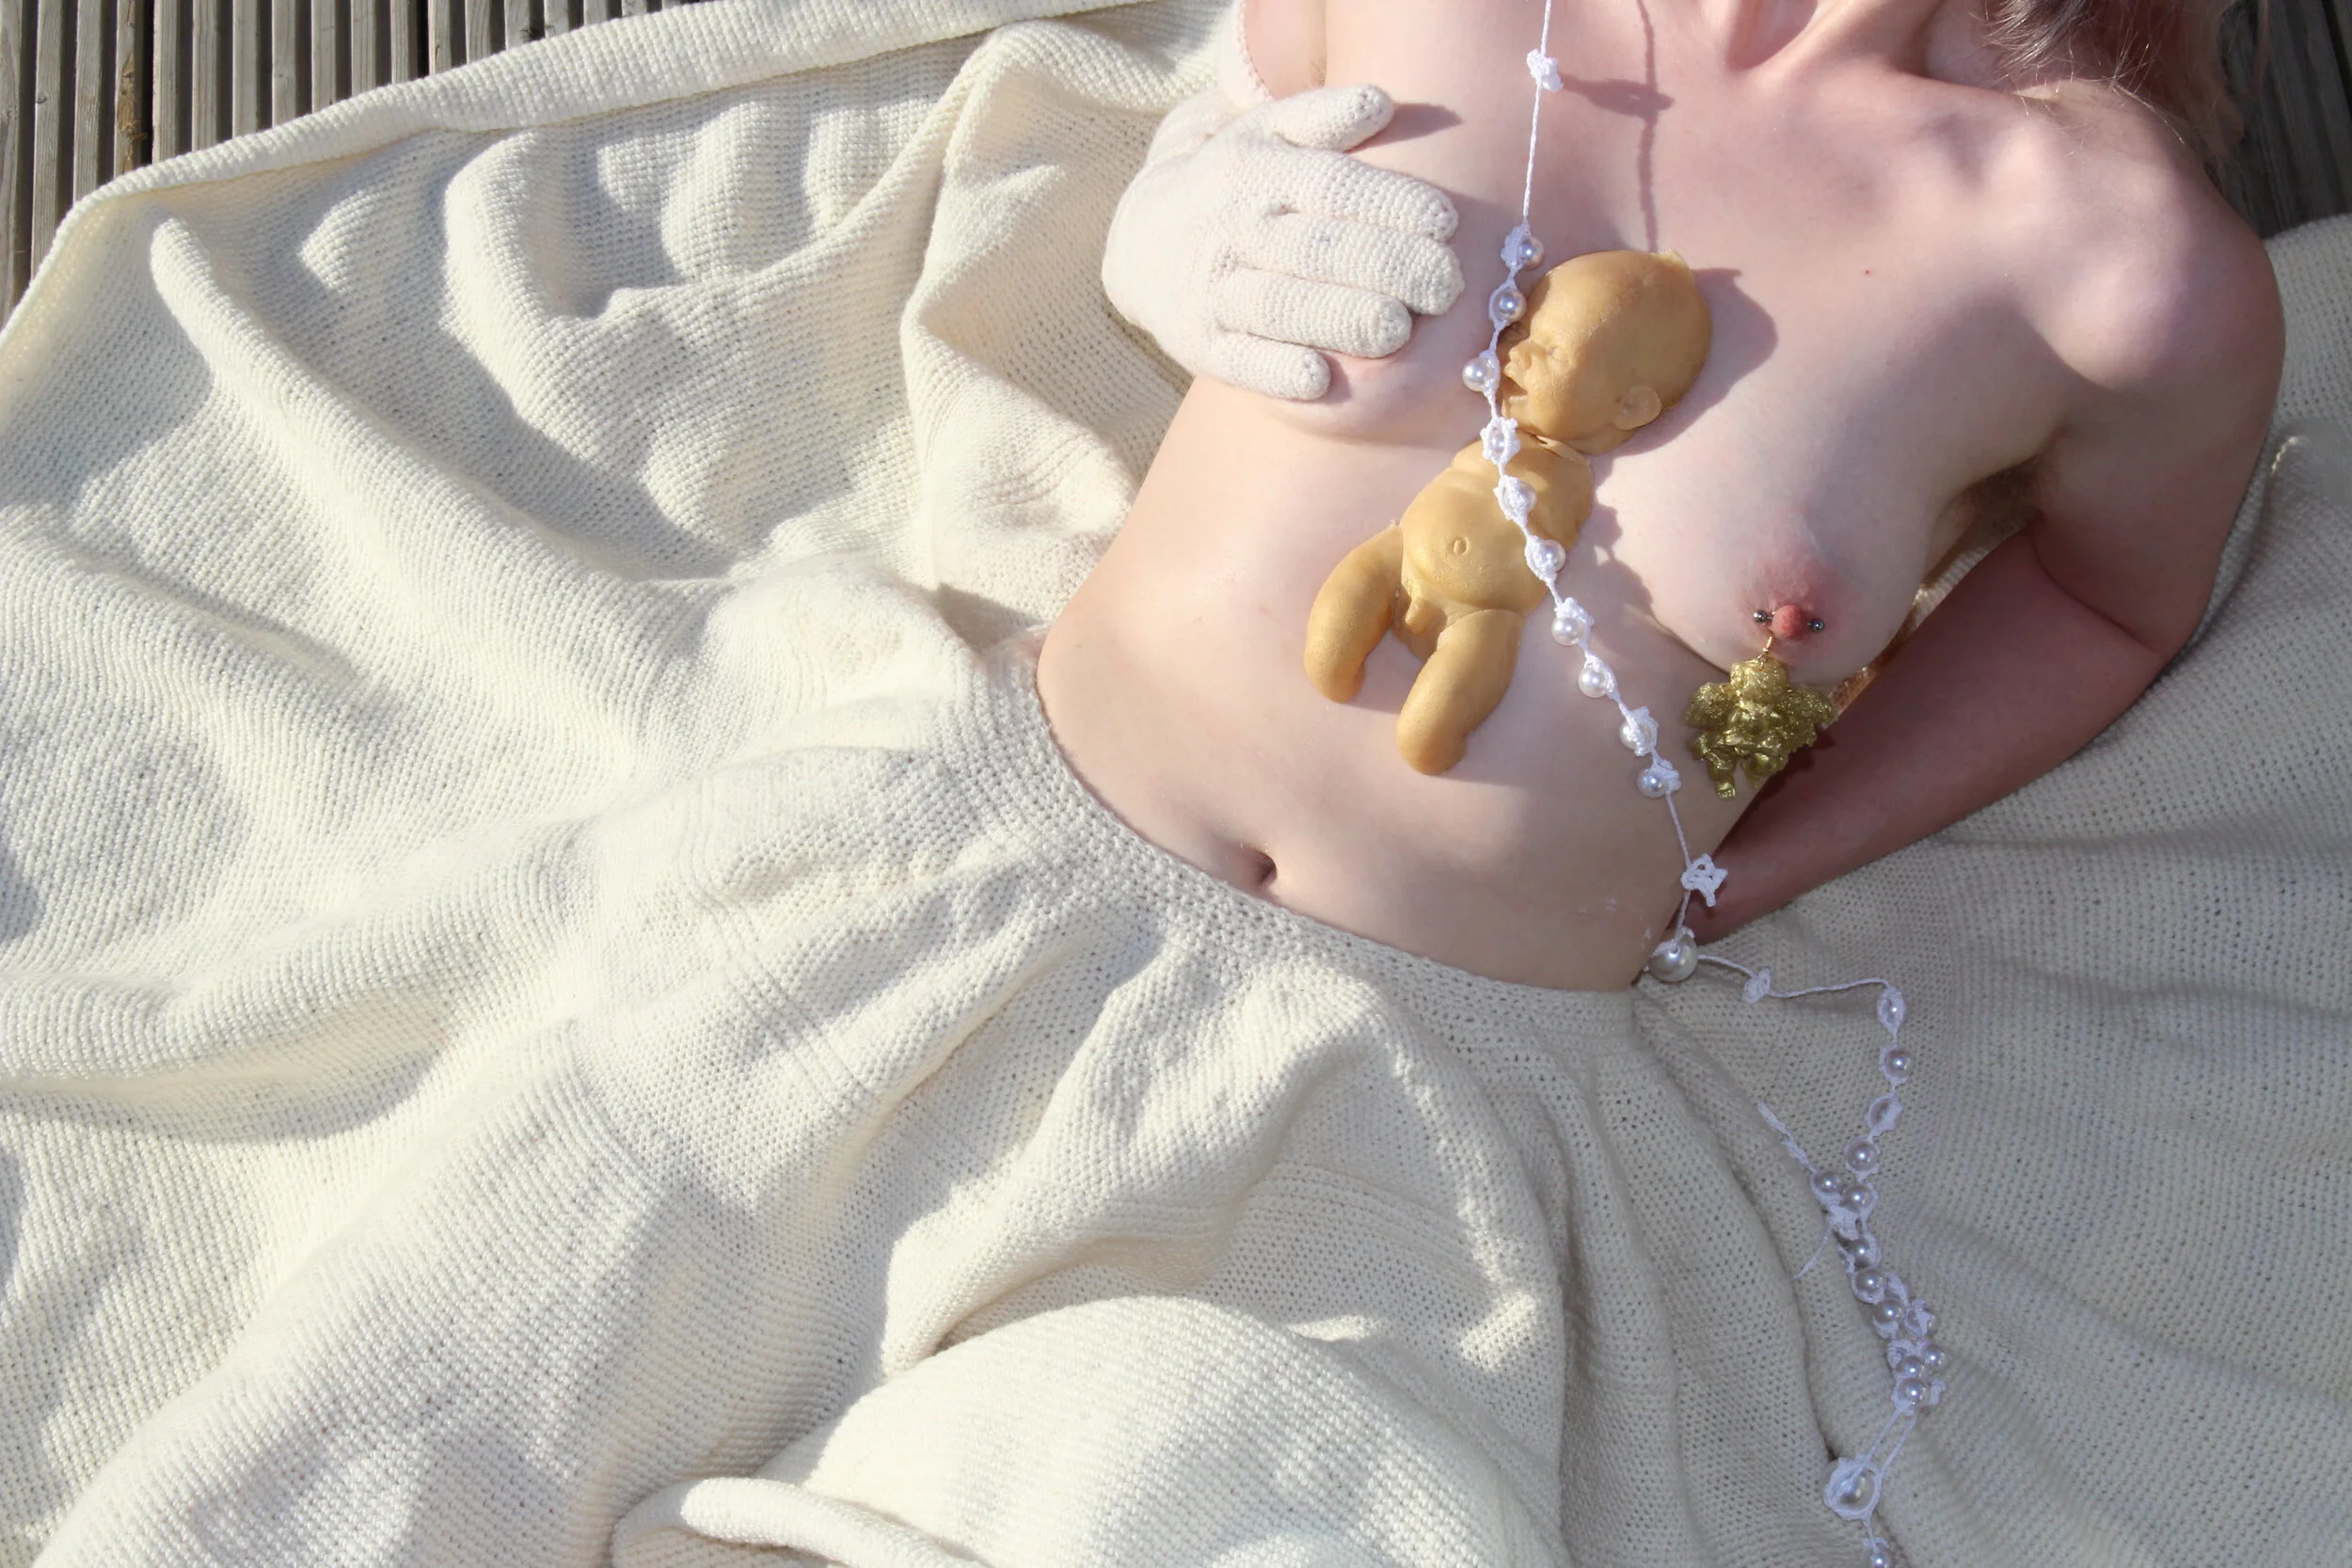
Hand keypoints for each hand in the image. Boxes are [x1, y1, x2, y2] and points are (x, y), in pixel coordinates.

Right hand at [1103, 82, 1463, 400]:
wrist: (1143, 241)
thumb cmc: (1236, 183)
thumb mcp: (1268, 133)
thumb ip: (1323, 116)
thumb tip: (1380, 103)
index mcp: (1259, 172)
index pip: (1331, 186)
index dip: (1389, 203)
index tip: (1446, 222)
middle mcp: (1236, 230)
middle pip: (1314, 249)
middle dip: (1384, 267)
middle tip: (1446, 287)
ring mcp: (1215, 291)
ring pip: (1279, 306)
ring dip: (1338, 318)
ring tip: (1397, 331)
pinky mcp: (1201, 346)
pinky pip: (1239, 361)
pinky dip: (1275, 371)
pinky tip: (1320, 379)